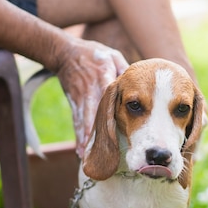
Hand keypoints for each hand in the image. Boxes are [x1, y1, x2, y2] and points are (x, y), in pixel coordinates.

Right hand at [55, 38, 128, 156]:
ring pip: (83, 120)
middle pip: (92, 112)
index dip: (110, 109)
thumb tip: (141, 83)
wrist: (66, 53)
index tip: (114, 123)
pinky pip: (77, 120)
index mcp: (101, 76)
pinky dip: (79, 135)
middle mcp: (90, 89)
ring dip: (84, 138)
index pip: (107, 94)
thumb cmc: (95, 54)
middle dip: (93, 131)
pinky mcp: (74, 102)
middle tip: (96, 148)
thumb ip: (125, 70)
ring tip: (85, 154)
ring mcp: (80, 98)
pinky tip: (81, 150)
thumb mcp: (112, 56)